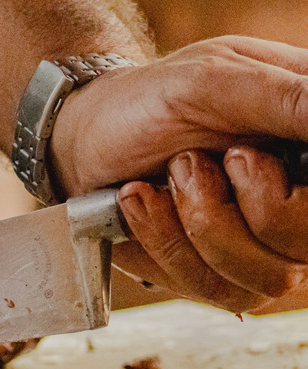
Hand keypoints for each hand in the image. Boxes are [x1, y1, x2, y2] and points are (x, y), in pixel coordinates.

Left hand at [48, 36, 307, 313]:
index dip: (300, 195)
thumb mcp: (215, 79)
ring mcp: (267, 247)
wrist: (83, 141)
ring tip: (172, 173)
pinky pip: (216, 288)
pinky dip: (167, 242)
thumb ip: (288, 97)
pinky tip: (142, 201)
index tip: (247, 158)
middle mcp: (304, 201)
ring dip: (203, 221)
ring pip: (272, 277)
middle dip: (258, 205)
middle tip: (211, 159)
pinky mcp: (221, 278)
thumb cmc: (150, 102)